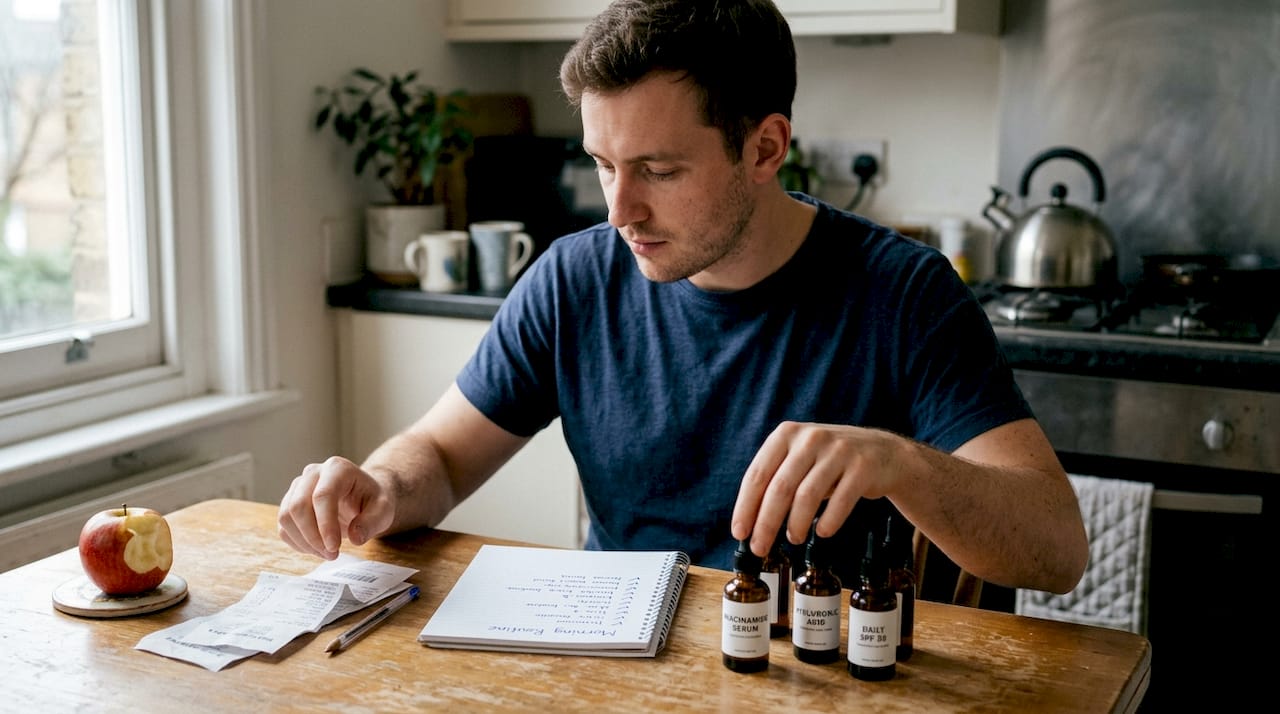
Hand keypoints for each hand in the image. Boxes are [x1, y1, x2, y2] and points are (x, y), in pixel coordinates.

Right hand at [277, 455, 395, 559]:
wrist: (362, 497)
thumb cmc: (373, 501)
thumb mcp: (384, 510)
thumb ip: (373, 522)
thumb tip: (355, 537)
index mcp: (338, 469)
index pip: (323, 496)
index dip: (325, 525)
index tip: (334, 547)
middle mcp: (313, 473)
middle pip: (298, 506)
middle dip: (313, 536)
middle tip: (332, 553)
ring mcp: (298, 487)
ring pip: (286, 517)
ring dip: (305, 542)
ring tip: (328, 553)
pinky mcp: (289, 503)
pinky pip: (283, 527)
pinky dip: (298, 543)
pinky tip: (318, 548)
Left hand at [730, 421, 900, 554]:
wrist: (883, 452)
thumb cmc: (832, 461)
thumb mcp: (800, 458)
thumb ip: (776, 480)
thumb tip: (750, 522)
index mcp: (787, 434)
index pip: (757, 474)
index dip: (745, 506)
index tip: (740, 532)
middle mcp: (811, 438)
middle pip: (780, 488)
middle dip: (766, 523)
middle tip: (760, 547)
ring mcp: (838, 451)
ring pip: (807, 496)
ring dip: (796, 524)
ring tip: (794, 539)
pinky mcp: (862, 467)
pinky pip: (840, 501)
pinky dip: (828, 521)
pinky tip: (823, 532)